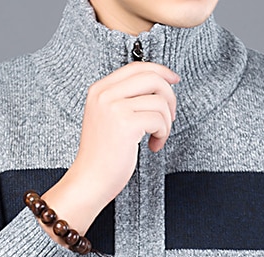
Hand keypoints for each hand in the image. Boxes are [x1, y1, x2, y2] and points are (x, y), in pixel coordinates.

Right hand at [67, 60, 179, 209]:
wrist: (89, 180)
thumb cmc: (102, 155)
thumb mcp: (108, 118)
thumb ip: (125, 99)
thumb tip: (158, 86)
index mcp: (99, 89)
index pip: (137, 67)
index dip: (160, 71)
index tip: (173, 80)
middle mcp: (104, 94)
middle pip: (152, 78)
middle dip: (169, 97)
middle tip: (170, 117)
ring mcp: (114, 108)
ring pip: (159, 101)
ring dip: (166, 123)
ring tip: (156, 138)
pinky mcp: (125, 124)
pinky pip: (159, 120)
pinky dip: (162, 135)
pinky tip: (153, 146)